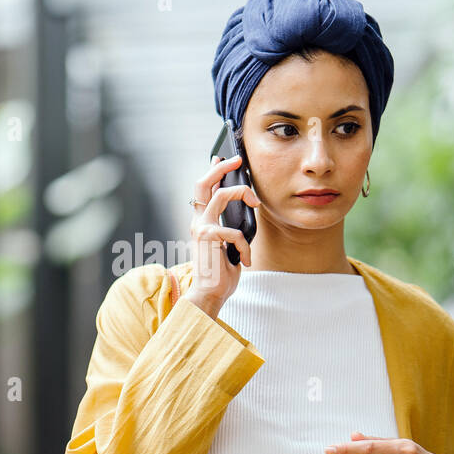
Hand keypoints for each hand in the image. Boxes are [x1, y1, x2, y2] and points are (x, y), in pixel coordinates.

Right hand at [185, 154, 260, 317]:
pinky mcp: (208, 238)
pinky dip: (245, 245)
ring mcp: (201, 228)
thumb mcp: (229, 246)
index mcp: (202, 223)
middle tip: (237, 161)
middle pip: (203, 183)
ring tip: (255, 203)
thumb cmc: (220, 274)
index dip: (212, 172)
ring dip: (241, 193)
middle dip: (221, 168)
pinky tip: (245, 259)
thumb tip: (247, 212)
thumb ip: (232, 229)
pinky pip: (234, 231)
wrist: (209, 295)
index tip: (221, 158)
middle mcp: (198, 222)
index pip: (204, 191)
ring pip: (220, 195)